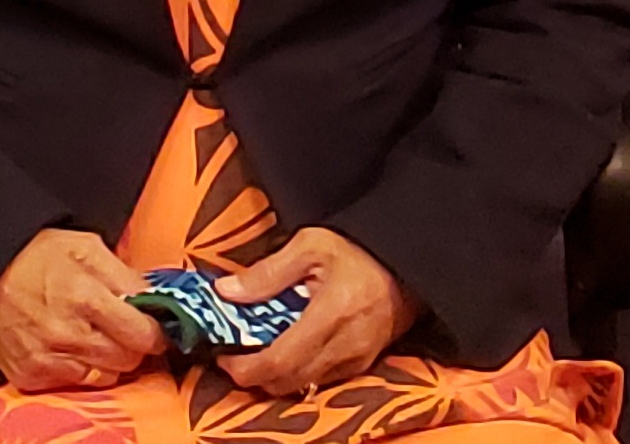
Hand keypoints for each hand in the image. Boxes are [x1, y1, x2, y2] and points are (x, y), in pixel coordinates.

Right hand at [0, 228, 167, 391]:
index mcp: (87, 295)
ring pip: (107, 375)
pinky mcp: (33, 376)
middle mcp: (69, 333)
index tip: (154, 325)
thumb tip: (153, 297)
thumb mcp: (85, 246)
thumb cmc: (36, 256)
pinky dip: (82, 368)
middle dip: (133, 344)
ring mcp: (50, 359)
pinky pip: (77, 383)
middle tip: (124, 328)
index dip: (155, 330)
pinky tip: (71, 345)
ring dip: (109, 358)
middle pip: (128, 359)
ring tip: (95, 334)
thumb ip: (124, 273)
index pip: (142, 333)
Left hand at [213, 227, 420, 395]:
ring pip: (304, 385)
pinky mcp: (362, 365)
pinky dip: (298, 374)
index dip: (246, 368)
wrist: (405, 264)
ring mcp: (356, 360)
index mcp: (329, 315)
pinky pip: (322, 381)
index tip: (223, 358)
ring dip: (275, 378)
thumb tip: (226, 291)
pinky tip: (287, 352)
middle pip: (288, 382)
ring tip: (256, 353)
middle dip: (255, 377)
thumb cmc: (357, 250)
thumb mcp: (310, 245)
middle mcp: (344, 347)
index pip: (279, 361)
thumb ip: (267, 272)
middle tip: (233, 358)